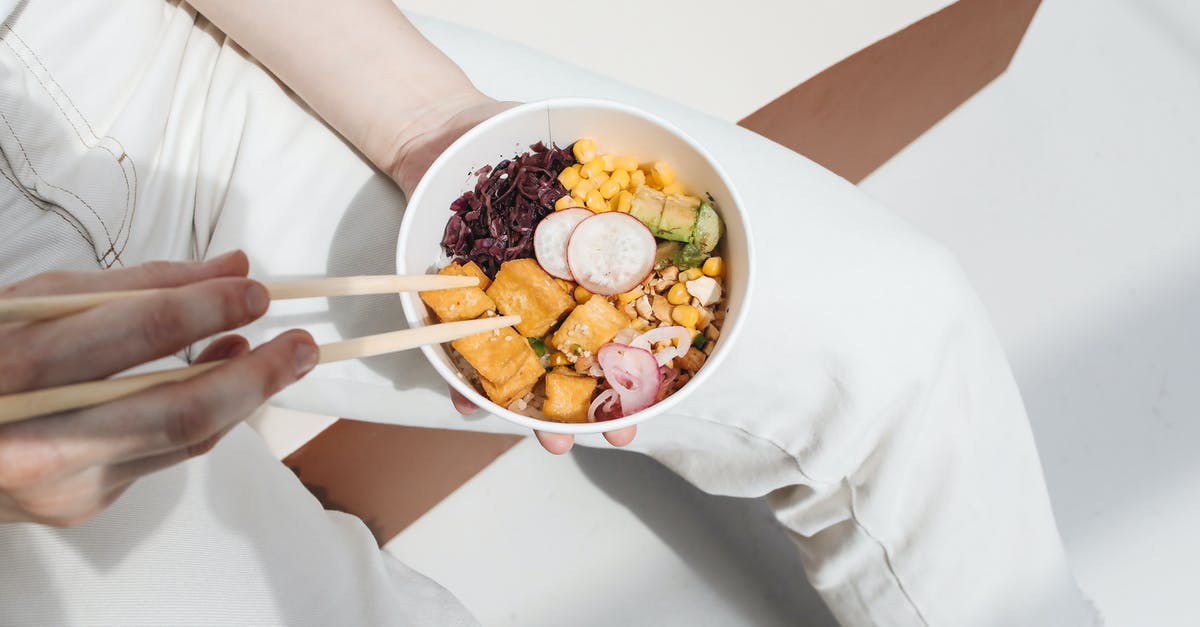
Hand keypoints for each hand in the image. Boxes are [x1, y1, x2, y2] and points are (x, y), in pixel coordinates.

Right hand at [0, 252, 316, 525]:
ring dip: (241, 395)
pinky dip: (201, 416)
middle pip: (178, 413)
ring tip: (276, 353)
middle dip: (256, 376)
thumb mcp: (37, 303)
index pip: (132, 333)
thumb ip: (137, 285)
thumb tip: (234, 267)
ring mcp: (64, 485)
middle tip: (304, 345)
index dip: (205, 308)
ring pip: (183, 441)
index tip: (257, 291)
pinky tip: (220, 379)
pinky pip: (162, 456)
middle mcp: (37, 439)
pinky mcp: (84, 506)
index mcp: (12, 368)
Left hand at [390, 94, 637, 453]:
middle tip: (615, 440)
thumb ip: (605, 160)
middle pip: (583, 358)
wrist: (437, 132)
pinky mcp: (459, 303)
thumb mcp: (567, 141)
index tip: (659, 401)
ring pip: (528, 367)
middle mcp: (551, 290)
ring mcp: (505, 301)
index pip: (625, 322)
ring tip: (553, 442)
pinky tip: (472, 405)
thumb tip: (664, 167)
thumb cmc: (503, 132)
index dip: (644, 364)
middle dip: (600, 406)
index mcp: (586, 263)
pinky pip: (460, 351)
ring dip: (541, 409)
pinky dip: (465, 382)